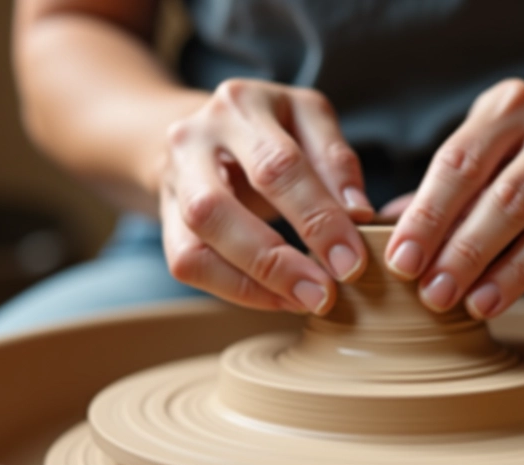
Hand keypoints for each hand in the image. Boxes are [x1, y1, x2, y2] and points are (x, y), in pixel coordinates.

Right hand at [159, 79, 374, 314]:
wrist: (208, 131)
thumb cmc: (274, 130)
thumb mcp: (311, 123)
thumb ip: (336, 161)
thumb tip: (358, 214)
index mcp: (240, 104)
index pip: (277, 166)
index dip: (316, 218)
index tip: (352, 260)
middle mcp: (193, 138)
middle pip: (218, 208)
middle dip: (276, 260)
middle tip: (325, 293)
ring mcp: (173, 181)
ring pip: (194, 246)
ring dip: (253, 283)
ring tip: (303, 301)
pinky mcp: (165, 219)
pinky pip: (188, 265)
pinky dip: (236, 290)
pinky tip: (278, 299)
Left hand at [385, 79, 523, 318]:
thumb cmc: (515, 160)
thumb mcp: (476, 156)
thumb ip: (433, 194)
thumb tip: (370, 234)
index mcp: (509, 107)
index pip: (460, 164)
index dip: (429, 216)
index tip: (402, 262)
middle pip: (509, 197)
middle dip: (467, 252)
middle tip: (434, 295)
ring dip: (515, 271)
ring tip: (478, 305)